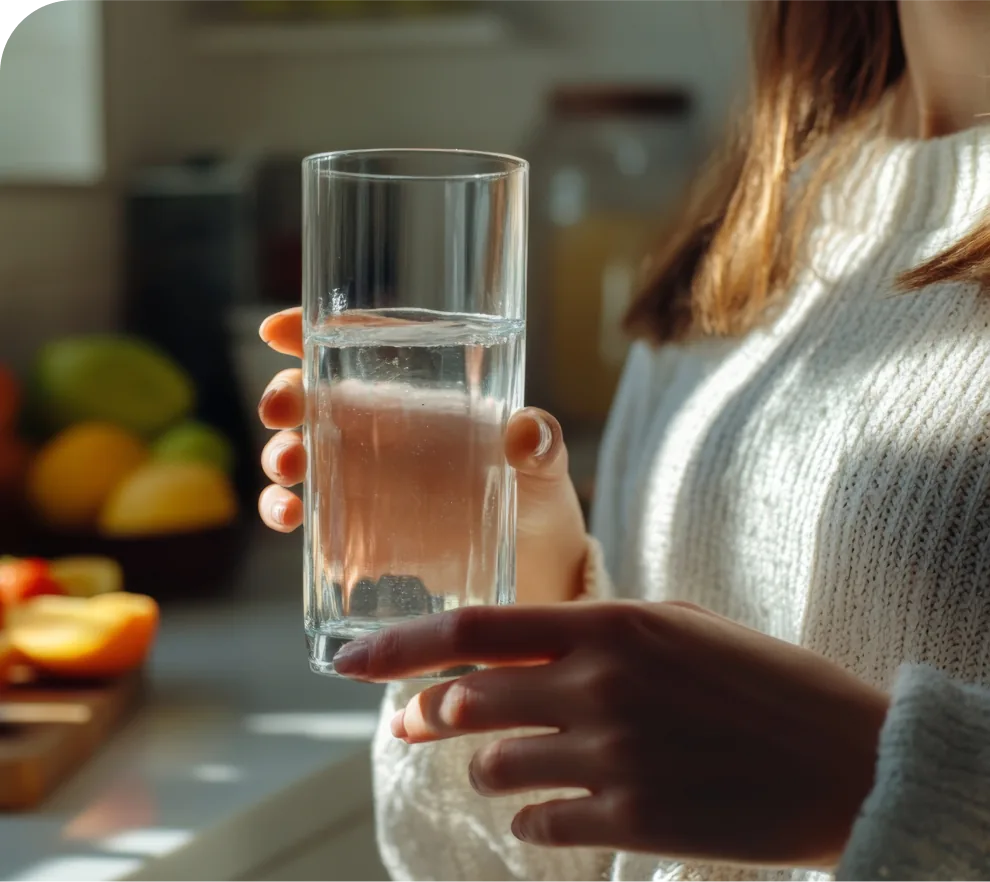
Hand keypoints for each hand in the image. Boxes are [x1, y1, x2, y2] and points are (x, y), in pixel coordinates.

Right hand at [257, 308, 587, 603]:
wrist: (537, 570)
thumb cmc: (538, 499)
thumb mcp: (546, 467)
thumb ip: (542, 445)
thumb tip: (527, 433)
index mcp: (422, 398)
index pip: (359, 350)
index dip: (312, 333)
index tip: (276, 332)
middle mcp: (385, 432)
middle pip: (315, 398)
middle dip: (285, 397)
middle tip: (280, 413)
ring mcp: (366, 480)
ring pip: (301, 453)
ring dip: (277, 456)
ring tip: (287, 474)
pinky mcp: (360, 529)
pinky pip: (308, 514)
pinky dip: (286, 511)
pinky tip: (293, 521)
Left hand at [332, 601, 889, 868]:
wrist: (841, 757)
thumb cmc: (755, 679)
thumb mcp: (671, 626)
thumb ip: (584, 632)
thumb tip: (503, 654)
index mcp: (610, 623)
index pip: (473, 628)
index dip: (399, 644)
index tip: (348, 661)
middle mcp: (600, 685)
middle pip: (468, 698)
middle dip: (429, 713)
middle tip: (417, 720)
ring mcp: (613, 756)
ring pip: (494, 766)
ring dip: (488, 767)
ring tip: (512, 763)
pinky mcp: (632, 820)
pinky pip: (538, 824)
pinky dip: (531, 818)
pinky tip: (552, 810)